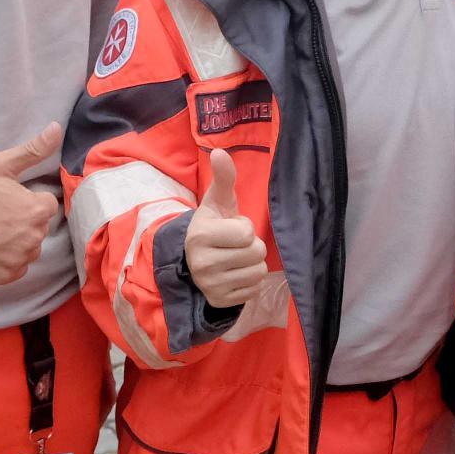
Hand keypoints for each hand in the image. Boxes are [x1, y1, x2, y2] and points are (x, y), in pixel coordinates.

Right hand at [0, 124, 62, 284]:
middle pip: (37, 227)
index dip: (27, 200)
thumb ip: (33, 150)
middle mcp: (33, 238)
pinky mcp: (5, 277)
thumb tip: (57, 128)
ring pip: (28, 248)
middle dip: (22, 220)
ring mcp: (19, 259)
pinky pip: (16, 268)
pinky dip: (5, 261)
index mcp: (36, 210)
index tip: (6, 198)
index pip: (46, 204)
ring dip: (16, 242)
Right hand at [185, 149, 271, 306]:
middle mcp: (202, 264)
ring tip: (235, 258)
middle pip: (255, 253)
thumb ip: (223, 177)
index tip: (229, 229)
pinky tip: (235, 273)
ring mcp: (210, 286)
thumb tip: (220, 152)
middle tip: (234, 245)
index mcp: (200, 236)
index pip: (247, 233)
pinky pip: (254, 290)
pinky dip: (250, 281)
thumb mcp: (217, 201)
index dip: (244, 228)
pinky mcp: (219, 301)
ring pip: (258, 273)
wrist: (196, 258)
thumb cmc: (214, 225)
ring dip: (253, 263)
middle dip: (251, 246)